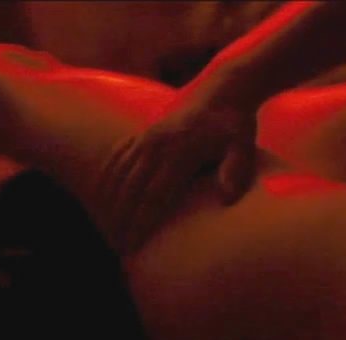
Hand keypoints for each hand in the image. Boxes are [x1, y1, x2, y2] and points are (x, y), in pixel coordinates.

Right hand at [104, 87, 257, 248]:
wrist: (224, 87)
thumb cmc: (235, 123)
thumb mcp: (243, 145)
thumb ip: (236, 170)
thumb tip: (227, 197)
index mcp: (180, 150)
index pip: (155, 195)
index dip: (143, 222)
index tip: (135, 244)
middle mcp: (158, 143)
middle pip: (133, 188)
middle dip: (122, 219)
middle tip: (118, 247)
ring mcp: (148, 135)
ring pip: (122, 174)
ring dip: (111, 202)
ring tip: (107, 229)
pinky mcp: (145, 131)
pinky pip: (120, 157)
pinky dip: (110, 177)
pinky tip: (101, 195)